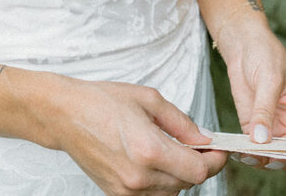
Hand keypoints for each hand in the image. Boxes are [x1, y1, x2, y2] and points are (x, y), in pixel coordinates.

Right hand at [51, 76, 227, 194]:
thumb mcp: (149, 99)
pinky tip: (152, 160)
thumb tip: (204, 138)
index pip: (198, 171)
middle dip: (197, 164)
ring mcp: (127, 191)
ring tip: (168, 148)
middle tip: (194, 143)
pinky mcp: (117, 195)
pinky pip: (153, 195)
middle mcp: (140, 177)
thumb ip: (181, 122)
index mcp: (150, 150)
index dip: (214, 161)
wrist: (66, 116)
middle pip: (187, 183)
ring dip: (178, 173)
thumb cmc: (103, 101)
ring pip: (172, 191)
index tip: (219, 150)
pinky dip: (160, 181)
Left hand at [215, 18, 285, 172]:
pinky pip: (253, 148)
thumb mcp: (269, 79)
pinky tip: (238, 151)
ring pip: (272, 156)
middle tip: (264, 158)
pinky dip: (247, 153)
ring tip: (247, 155)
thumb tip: (261, 140)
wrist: (243, 43)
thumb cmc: (265, 54)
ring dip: (262, 160)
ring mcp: (273, 127)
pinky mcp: (253, 126)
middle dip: (280, 161)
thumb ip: (265, 109)